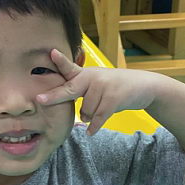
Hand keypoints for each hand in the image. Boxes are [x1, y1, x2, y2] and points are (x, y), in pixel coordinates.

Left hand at [36, 49, 161, 134]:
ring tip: (101, 107)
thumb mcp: (96, 81)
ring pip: (86, 111)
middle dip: (55, 96)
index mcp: (85, 73)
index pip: (70, 67)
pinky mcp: (114, 98)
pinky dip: (94, 126)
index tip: (51, 52)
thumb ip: (81, 89)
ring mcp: (104, 86)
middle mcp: (93, 77)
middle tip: (40, 99)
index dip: (60, 61)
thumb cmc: (114, 86)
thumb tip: (77, 115)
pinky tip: (91, 132)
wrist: (144, 86)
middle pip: (70, 90)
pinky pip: (98, 118)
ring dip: (90, 116)